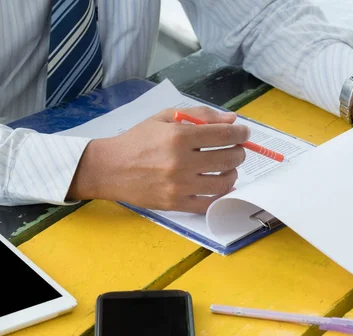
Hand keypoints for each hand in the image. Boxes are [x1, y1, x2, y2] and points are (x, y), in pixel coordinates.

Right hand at [67, 106, 248, 212]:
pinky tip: (220, 186)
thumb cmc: (137, 140)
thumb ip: (199, 115)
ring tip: (228, 168)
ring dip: (233, 173)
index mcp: (178, 137)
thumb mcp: (164, 118)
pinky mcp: (175, 204)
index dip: (240, 133)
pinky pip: (208, 203)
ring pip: (223, 182)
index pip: (224, 134)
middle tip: (237, 149)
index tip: (243, 133)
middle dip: (239, 152)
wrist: (109, 169)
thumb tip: (231, 120)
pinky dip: (220, 194)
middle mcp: (181, 162)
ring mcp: (179, 186)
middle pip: (228, 158)